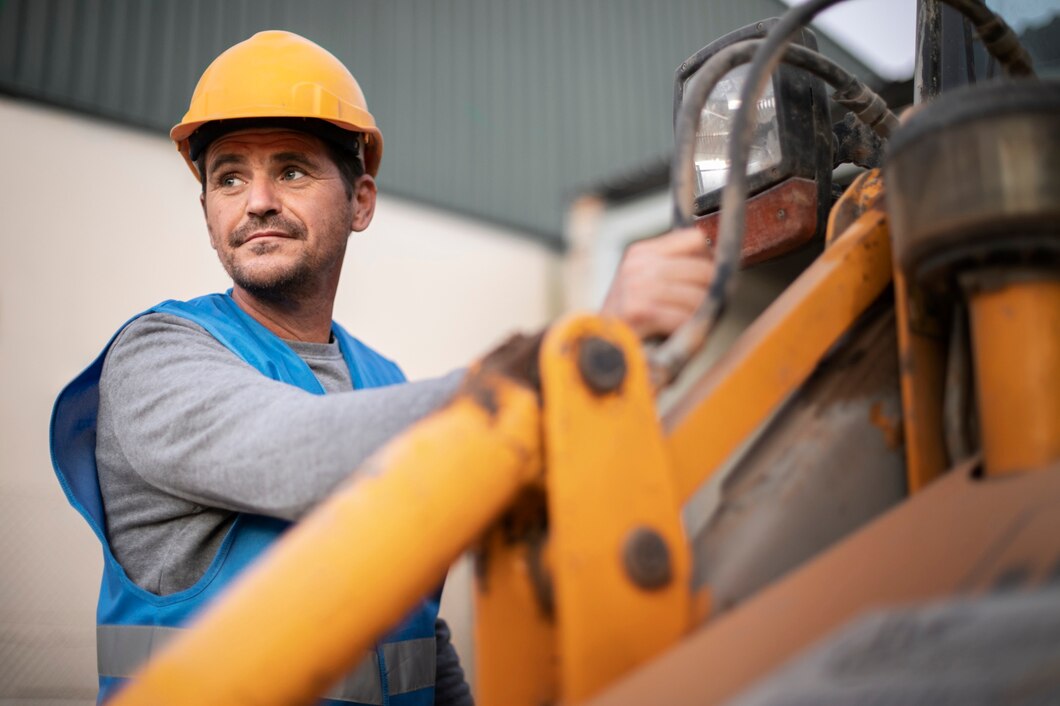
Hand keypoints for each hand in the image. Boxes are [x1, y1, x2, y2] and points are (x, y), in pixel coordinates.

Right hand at [600, 227, 714, 338]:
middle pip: (702, 268)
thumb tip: (717, 264)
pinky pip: (685, 317)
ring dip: (700, 316)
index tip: (708, 280)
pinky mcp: (640, 311)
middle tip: (706, 310)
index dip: (709, 260)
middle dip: (711, 293)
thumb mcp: (645, 287)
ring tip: (690, 325)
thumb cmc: (630, 324)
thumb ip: (674, 271)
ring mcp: (637, 286)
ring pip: (697, 295)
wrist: (600, 353)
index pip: (695, 239)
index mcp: (641, 252)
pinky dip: (688, 330)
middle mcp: (638, 265)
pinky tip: (677, 335)